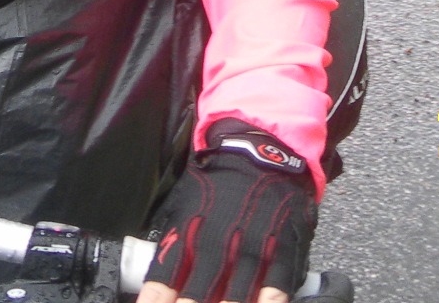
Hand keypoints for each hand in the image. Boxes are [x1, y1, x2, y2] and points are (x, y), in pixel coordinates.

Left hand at [140, 121, 317, 302]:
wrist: (260, 149)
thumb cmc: (216, 182)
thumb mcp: (183, 203)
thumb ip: (172, 241)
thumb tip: (157, 281)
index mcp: (188, 228)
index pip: (165, 272)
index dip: (156, 297)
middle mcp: (217, 239)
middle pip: (200, 288)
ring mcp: (251, 244)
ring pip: (237, 291)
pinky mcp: (282, 246)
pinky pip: (277, 282)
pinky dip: (269, 298)